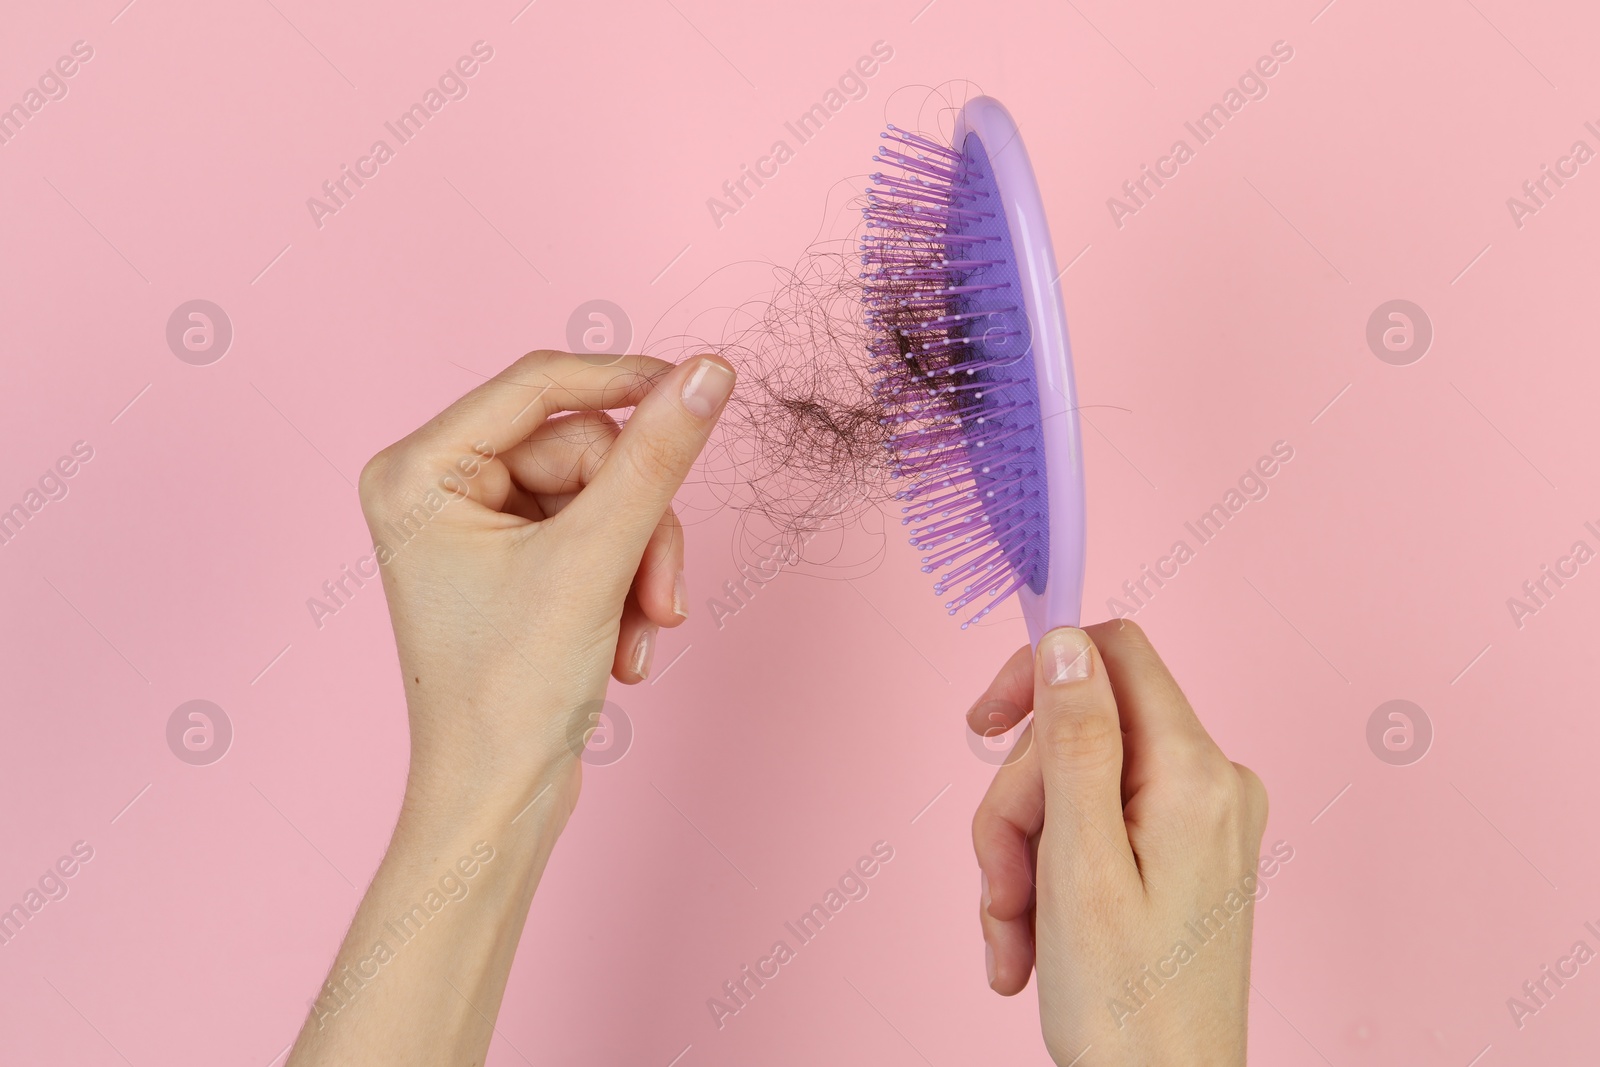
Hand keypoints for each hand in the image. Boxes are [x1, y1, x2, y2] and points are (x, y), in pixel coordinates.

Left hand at [358, 349, 734, 809]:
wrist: (497, 806)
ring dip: (638, 562)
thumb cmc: (510, 697)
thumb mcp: (596, 560)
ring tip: (640, 632)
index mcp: (418, 472)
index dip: (628, 380)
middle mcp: (436, 488)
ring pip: (601, 493)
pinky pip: (595, 533)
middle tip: (660, 595)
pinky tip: (623, 645)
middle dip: (636, 522)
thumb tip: (709, 373)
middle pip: (582, 447)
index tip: (703, 387)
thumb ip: (656, 457)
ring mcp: (474, 526)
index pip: (538, 383)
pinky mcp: (511, 561)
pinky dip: (623, 584)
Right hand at [968, 622, 1267, 1065]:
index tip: (983, 724)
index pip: (1112, 654)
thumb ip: (1074, 742)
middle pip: (1078, 732)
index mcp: (1194, 774)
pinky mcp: (1181, 857)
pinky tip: (1031, 943)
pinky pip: (1093, 830)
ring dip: (1023, 855)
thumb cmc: (1127, 1008)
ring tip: (1014, 933)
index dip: (1038, 672)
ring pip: (1073, 786)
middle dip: (1019, 804)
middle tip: (1001, 884)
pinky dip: (1049, 878)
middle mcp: (1209, 784)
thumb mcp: (1079, 862)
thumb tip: (1065, 640)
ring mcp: (1198, 823)